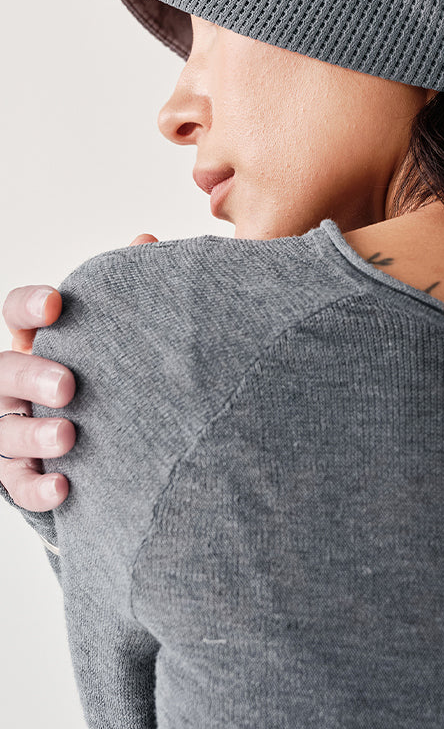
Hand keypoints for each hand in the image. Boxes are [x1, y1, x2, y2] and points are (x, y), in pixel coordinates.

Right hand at [0, 233, 158, 510]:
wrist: (112, 437)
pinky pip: (17, 483)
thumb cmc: (109, 367)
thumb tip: (145, 241)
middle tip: (69, 385)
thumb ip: (127, 290)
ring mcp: (11, 427)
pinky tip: (64, 487)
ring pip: (3, 430)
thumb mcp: (116, 330)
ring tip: (68, 437)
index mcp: (38, 339)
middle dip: (31, 376)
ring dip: (32, 435)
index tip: (55, 303)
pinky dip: (36, 486)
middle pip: (3, 372)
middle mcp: (14, 382)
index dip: (29, 306)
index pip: (16, 311)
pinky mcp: (19, 472)